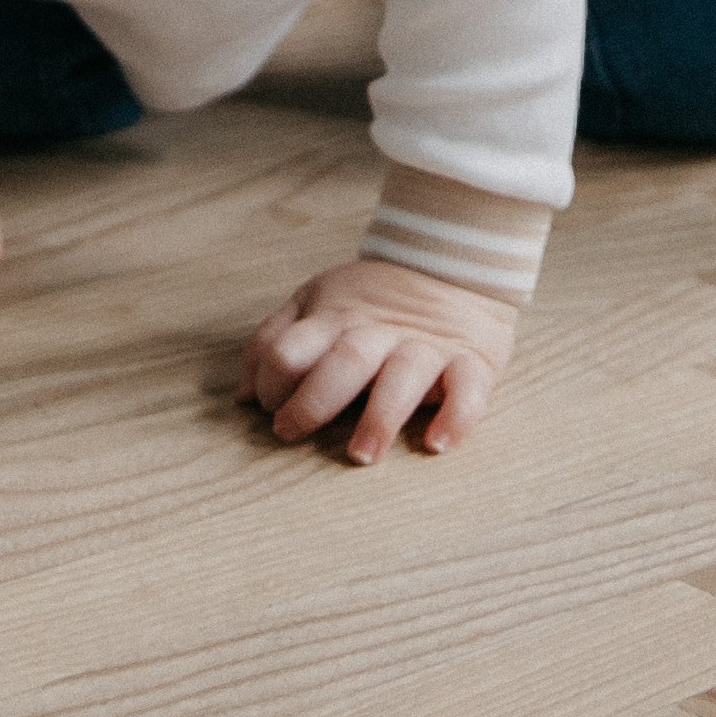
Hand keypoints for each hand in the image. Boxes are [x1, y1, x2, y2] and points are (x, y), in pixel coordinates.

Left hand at [237, 256, 517, 463]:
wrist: (455, 261)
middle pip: (343, 361)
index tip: (271, 409)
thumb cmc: (374, 298)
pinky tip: (437, 443)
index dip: (273, 379)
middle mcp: (379, 333)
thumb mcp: (317, 302)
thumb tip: (243, 397)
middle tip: (290, 433)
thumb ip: (276, 341)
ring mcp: (426, 347)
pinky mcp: (471, 362)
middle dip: (314, 398)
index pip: (292, 347)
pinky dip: (456, 416)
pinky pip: (467, 390)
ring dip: (381, 416)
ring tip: (363, 455)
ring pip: (403, 377)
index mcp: (336, 317)